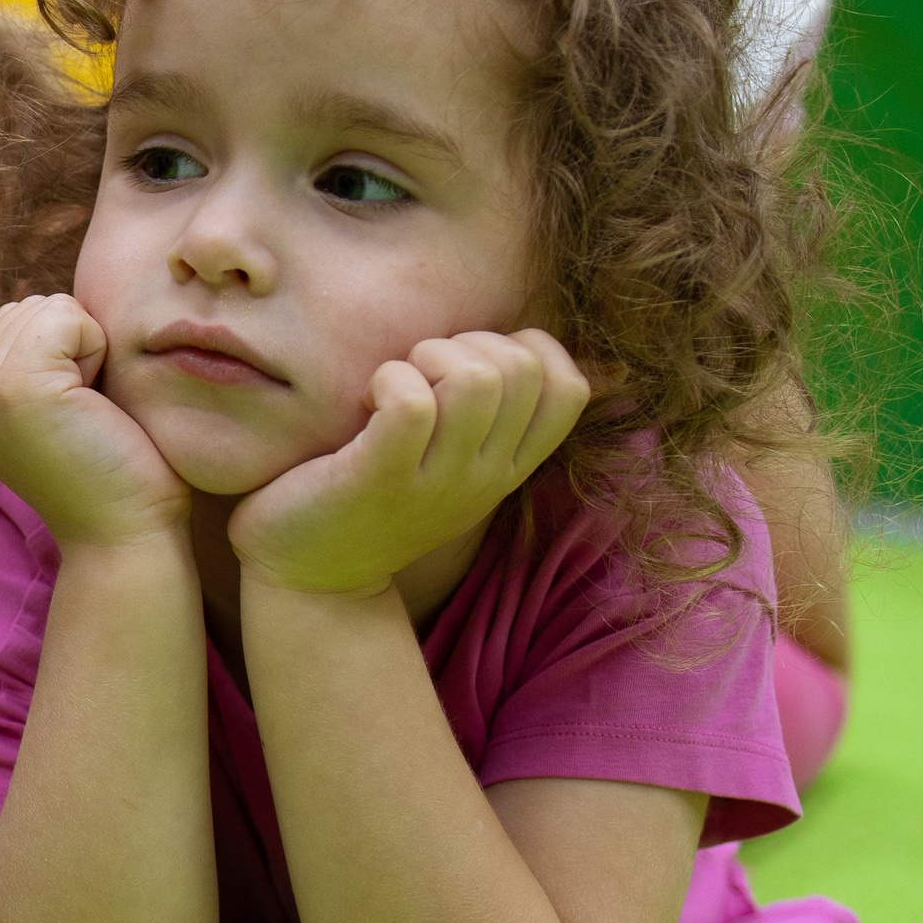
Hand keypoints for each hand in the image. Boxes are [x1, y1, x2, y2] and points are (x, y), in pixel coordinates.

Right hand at [0, 294, 187, 548]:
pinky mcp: (17, 386)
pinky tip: (96, 402)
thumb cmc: (115, 474)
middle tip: (85, 412)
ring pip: (47, 307)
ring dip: (86, 346)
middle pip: (30, 307)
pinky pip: (66, 317)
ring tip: (89, 409)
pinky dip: (96, 348)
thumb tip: (58, 305)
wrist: (123, 535)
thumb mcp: (60, 408)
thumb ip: (44, 362)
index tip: (76, 414)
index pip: (17, 321)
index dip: (66, 352)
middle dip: (73, 344)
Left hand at [230, 329, 587, 597]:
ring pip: (475, 379)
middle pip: (520, 369)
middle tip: (418, 375)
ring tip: (393, 385)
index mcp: (509, 465)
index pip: (570, 387)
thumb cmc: (379, 498)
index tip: (470, 366)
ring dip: (426, 357)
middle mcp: (486, 476)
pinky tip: (366, 400)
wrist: (313, 578)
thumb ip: (508, 418)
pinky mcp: (382, 480)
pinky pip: (411, 403)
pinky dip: (388, 379)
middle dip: (465, 344)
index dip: (526, 348)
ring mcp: (439, 482)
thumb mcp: (460, 461)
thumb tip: (609, 368)